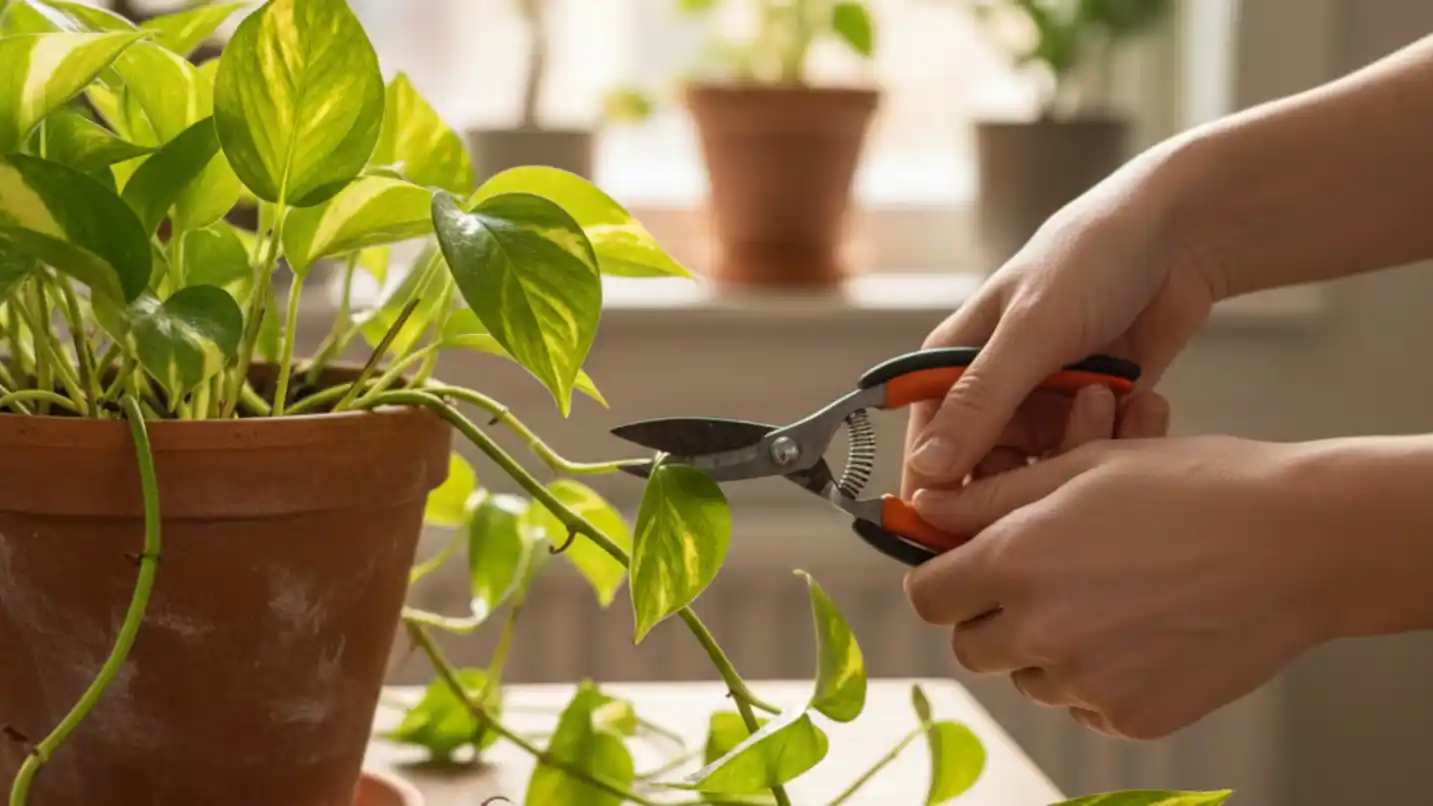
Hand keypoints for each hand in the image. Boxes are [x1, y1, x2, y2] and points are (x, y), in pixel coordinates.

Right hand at [902, 159, 1218, 496]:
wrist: (1180, 236)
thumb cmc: (1090, 260)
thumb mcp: (1030, 331)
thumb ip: (980, 403)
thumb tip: (928, 472)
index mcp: (952, 368)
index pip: (927, 454)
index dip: (939, 500)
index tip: (968, 539)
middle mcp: (992, 393)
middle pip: (986, 476)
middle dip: (1025, 480)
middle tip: (1064, 466)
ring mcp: (1043, 405)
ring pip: (1042, 472)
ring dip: (1077, 453)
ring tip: (1109, 403)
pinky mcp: (1090, 414)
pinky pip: (1089, 457)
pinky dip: (1113, 442)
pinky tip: (1138, 403)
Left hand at [903, 433, 1331, 739]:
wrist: (1298, 542)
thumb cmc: (1192, 488)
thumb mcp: (1082, 468)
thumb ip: (989, 499)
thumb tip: (921, 512)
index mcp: (1014, 563)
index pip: (927, 596)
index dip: (944, 579)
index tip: (968, 568)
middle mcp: (1040, 631)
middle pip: (971, 645)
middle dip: (992, 616)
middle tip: (1043, 581)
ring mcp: (1086, 683)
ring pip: (1028, 679)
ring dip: (1047, 649)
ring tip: (1109, 598)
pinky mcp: (1131, 717)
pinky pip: (1084, 707)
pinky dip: (1099, 680)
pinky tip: (1144, 633)